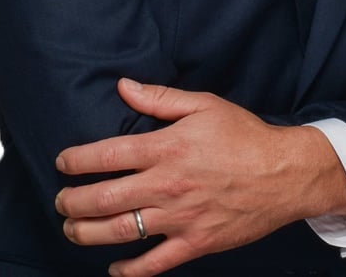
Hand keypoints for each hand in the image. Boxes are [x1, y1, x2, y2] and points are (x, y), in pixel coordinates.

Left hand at [55, 80, 345, 275]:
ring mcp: (181, 217)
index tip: (63, 163)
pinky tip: (113, 268)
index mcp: (168, 147)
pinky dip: (129, 270)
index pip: (108, 155)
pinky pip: (154, 263)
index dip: (78, 160)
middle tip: (60, 202)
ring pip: (121, 231)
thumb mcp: (204, 105)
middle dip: (73, 202)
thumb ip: (160, 98)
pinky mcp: (196, 243)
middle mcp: (168, 184)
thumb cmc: (244, 135)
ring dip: (88, 234)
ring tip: (72, 230)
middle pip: (105, 197)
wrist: (284, 174)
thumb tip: (123, 87)